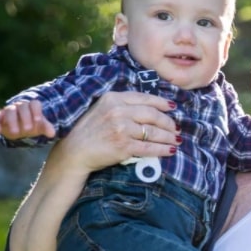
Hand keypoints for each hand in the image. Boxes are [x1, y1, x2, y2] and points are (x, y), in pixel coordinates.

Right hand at [0, 100, 55, 139]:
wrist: (19, 128)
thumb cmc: (31, 125)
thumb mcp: (39, 127)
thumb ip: (46, 128)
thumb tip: (52, 133)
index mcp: (31, 107)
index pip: (34, 104)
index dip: (36, 111)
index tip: (38, 121)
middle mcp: (19, 106)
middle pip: (22, 106)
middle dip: (25, 117)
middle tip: (28, 129)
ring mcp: (8, 111)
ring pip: (9, 110)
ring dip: (12, 121)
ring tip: (15, 133)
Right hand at [56, 91, 178, 172]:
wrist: (75, 151)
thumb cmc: (90, 131)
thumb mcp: (102, 109)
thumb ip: (122, 105)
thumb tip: (150, 108)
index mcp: (113, 98)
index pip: (145, 98)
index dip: (162, 103)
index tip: (173, 107)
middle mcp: (118, 111)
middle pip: (153, 115)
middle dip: (168, 122)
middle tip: (176, 128)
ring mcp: (121, 128)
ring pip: (153, 132)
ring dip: (168, 137)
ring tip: (176, 140)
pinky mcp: (123, 146)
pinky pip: (149, 148)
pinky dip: (163, 150)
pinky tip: (171, 150)